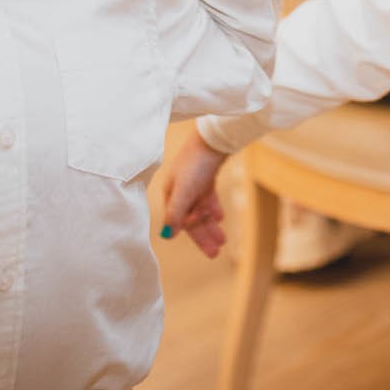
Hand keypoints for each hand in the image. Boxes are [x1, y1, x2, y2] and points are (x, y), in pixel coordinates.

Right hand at [153, 129, 231, 257]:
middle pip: (192, 219)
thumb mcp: (184, 191)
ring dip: (211, 224)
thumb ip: (175, 213)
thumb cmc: (196, 163)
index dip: (196, 237)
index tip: (211, 250)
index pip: (181, 223)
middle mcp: (179, 191)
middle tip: (217, 252)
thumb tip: (166, 236)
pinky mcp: (205, 175)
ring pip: (201, 210)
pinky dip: (213, 207)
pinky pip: (207, 197)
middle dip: (204, 236)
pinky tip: (220, 216)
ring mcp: (193, 183)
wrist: (213, 137)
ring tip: (223, 240)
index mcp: (170, 195)